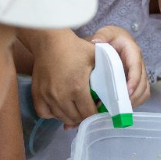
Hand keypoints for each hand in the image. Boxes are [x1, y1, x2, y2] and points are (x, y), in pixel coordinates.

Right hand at [30, 26, 148, 128]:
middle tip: (89, 110)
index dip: (96, 115)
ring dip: (71, 116)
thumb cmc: (75, 48)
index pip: (89, 113)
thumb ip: (108, 74)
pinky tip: (60, 107)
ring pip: (62, 117)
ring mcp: (47, 96)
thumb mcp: (96, 59)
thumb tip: (123, 88)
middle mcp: (61, 95)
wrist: (49, 41)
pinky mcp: (37, 94)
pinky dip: (54, 113)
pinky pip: (45, 113)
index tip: (99, 111)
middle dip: (84, 117)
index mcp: (77, 88)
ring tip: (77, 109)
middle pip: (76, 118)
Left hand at [89, 25, 150, 107]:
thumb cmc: (110, 37)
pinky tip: (121, 108)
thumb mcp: (105, 33)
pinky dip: (134, 102)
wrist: (114, 40)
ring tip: (119, 109)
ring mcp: (140, 74)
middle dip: (133, 96)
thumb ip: (101, 37)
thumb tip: (95, 43)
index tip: (127, 92)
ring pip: (144, 91)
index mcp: (132, 51)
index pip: (136, 68)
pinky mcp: (137, 81)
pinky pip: (141, 94)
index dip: (134, 81)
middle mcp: (139, 64)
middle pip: (143, 83)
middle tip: (119, 106)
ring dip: (134, 101)